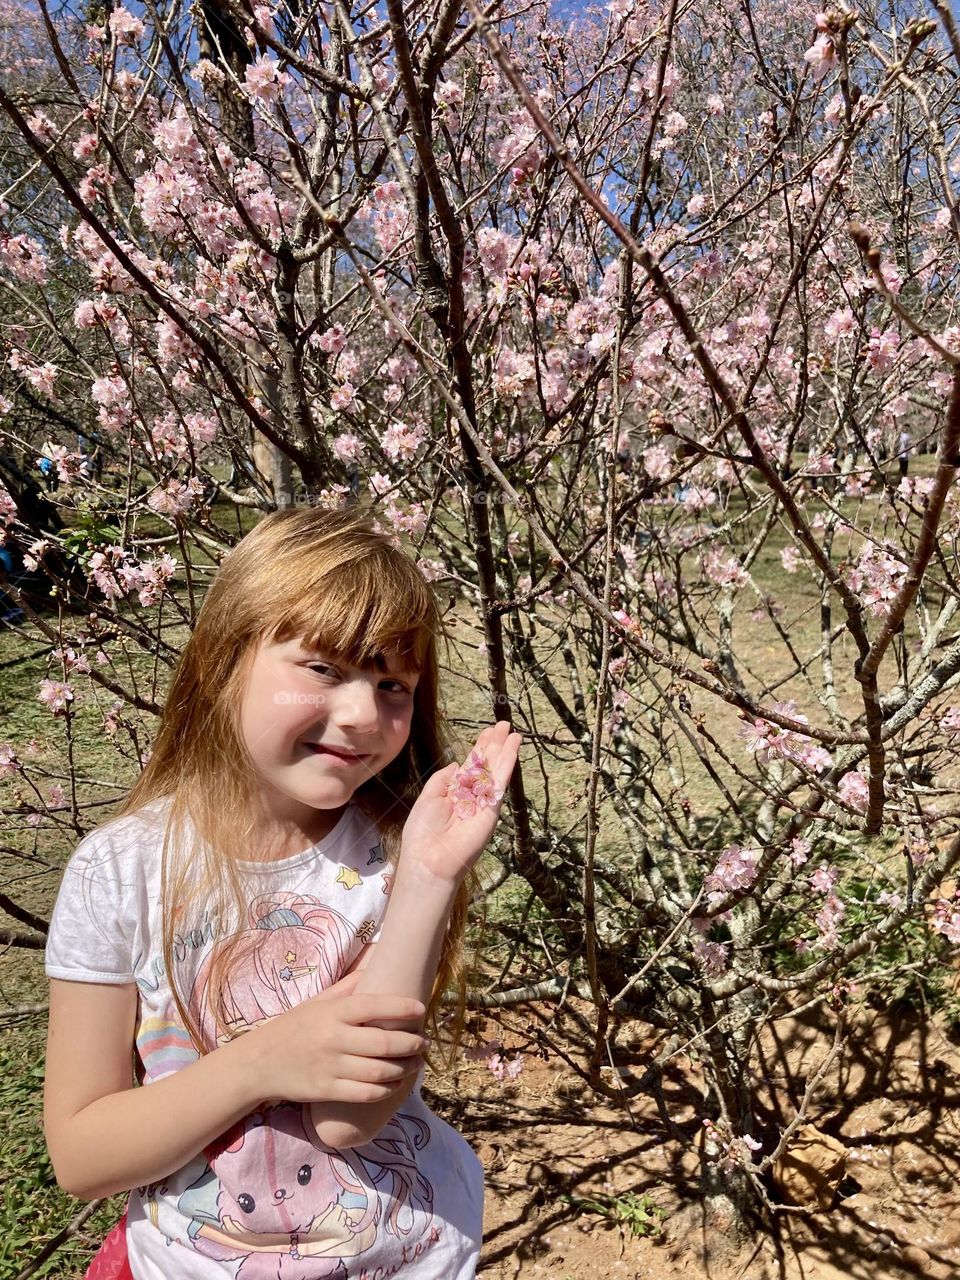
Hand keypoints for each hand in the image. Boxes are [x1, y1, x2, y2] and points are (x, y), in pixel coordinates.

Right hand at [240, 970, 427, 1105]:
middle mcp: (332, 1038)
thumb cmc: (293, 1027)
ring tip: (416, 1063)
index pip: (372, 1005)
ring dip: (404, 1068)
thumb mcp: (317, 1002)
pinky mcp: (326, 1091)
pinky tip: (396, 1083)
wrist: (259, 1063)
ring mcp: (330, 1066)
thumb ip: (346, 988)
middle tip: (425, 1042)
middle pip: (383, 1042)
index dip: (401, 1006)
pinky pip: (364, 1093)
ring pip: (378, 1070)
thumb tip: (375, 966)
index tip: (421, 1009)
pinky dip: (386, 1089)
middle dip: (411, 1043)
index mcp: (332, 1012)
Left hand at [400, 719, 520, 884]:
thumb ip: (442, 779)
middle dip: (494, 744)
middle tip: (503, 725)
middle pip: (486, 764)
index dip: (479, 747)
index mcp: (455, 791)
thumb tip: (456, 763)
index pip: (471, 765)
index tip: (488, 731)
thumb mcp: (428, 796)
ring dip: (504, 750)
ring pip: (495, 770)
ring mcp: (484, 801)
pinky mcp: (492, 808)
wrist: (429, 858)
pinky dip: (507, 763)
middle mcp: (471, 794)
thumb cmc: (422, 830)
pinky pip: (500, 782)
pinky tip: (513, 747)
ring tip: (511, 731)